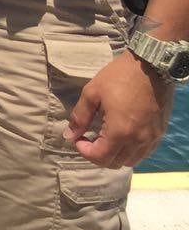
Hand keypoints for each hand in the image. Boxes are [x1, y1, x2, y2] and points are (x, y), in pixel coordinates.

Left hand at [65, 53, 172, 168]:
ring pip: (130, 160)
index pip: (101, 157)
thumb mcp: (92, 93)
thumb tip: (69, 135)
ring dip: (114, 155)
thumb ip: (80, 117)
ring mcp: (151, 138)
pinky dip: (130, 151)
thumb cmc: (118, 77)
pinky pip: (144, 152)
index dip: (84, 151)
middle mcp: (138, 140)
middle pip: (115, 163)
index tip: (78, 139)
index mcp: (120, 132)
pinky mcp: (159, 133)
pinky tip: (121, 136)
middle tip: (88, 138)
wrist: (150, 66)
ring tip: (103, 138)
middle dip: (98, 155)